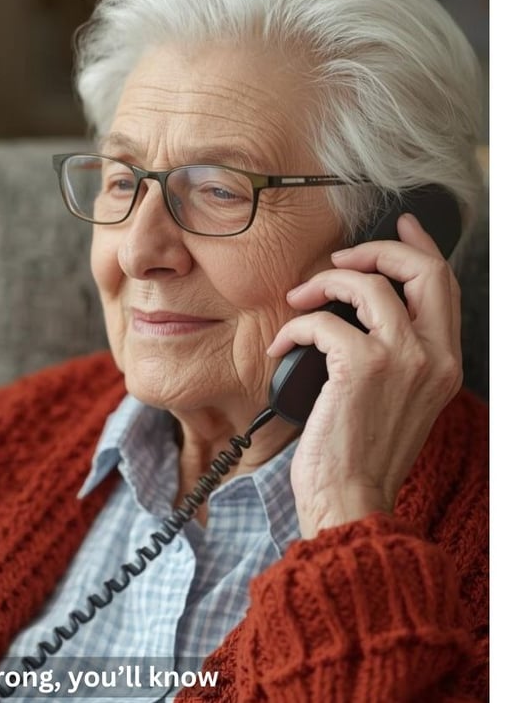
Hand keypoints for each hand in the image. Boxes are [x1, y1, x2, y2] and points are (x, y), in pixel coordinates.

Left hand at [266, 214, 461, 537]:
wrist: (350, 498)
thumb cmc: (360, 454)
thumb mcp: (394, 400)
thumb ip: (392, 355)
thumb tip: (355, 312)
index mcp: (444, 363)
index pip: (444, 286)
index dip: (420, 246)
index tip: (398, 226)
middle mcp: (434, 357)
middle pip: (420, 269)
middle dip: (374, 249)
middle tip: (338, 258)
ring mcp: (402, 359)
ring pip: (367, 284)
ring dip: (323, 283)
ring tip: (298, 302)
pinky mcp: (362, 367)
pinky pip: (323, 320)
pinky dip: (295, 326)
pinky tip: (279, 347)